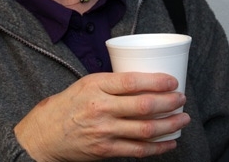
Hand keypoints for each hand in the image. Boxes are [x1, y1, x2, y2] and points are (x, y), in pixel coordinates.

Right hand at [14, 72, 189, 160]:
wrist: (45, 135)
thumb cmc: (69, 105)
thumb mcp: (86, 84)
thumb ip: (112, 83)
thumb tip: (145, 80)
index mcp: (96, 86)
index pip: (132, 81)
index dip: (157, 81)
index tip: (173, 81)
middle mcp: (100, 108)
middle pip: (143, 106)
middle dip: (169, 102)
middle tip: (181, 99)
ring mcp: (104, 131)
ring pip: (145, 129)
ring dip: (169, 125)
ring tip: (183, 118)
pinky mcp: (105, 150)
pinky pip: (138, 150)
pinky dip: (157, 147)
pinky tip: (170, 141)